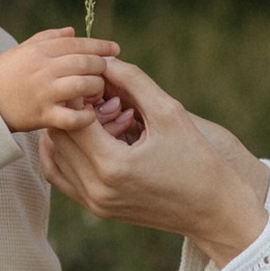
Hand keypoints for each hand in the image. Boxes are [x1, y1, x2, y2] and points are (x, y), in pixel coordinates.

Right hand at [0, 27, 118, 133]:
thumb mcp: (20, 50)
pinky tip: (90, 114)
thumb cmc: (3, 76)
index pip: (77, 43)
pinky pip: (72, 117)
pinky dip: (85, 116)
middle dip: (101, 66)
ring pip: (82, 85)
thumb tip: (73, 31)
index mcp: (38, 51)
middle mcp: (43, 69)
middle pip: (84, 62)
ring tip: (97, 91)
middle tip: (107, 71)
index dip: (99, 45)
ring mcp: (44, 92)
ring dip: (96, 87)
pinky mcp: (43, 115)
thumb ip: (47, 38)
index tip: (115, 49)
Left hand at [39, 57, 269, 261]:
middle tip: (96, 94)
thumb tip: (104, 60)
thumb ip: (133, 81)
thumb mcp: (169, 112)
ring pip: (55, 155)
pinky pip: (62, 177)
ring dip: (67, 129)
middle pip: (58, 136)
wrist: (214, 209)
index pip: (72, 117)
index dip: (81, 92)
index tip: (97, 80)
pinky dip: (64, 152)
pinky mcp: (98, 209)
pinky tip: (83, 134)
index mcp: (113, 165)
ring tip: (95, 113)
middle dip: (72, 109)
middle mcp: (96, 188)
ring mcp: (94, 203)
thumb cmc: (198, 159)